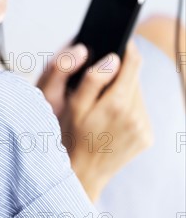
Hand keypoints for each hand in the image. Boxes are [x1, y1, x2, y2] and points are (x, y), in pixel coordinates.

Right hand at [37, 39, 153, 200]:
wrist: (81, 175)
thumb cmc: (71, 137)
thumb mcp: (73, 106)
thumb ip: (93, 80)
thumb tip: (113, 59)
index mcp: (118, 104)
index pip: (133, 64)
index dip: (127, 49)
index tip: (121, 42)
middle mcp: (136, 116)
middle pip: (135, 78)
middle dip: (120, 74)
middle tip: (99, 81)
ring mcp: (143, 128)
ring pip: (137, 94)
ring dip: (123, 92)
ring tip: (102, 103)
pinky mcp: (146, 137)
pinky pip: (139, 111)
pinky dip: (127, 108)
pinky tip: (110, 118)